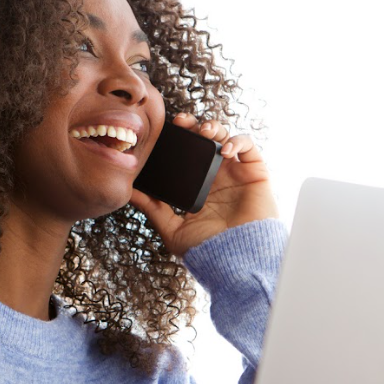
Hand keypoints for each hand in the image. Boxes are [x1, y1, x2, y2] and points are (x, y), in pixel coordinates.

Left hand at [129, 113, 279, 256]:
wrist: (236, 261)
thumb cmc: (208, 250)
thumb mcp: (171, 228)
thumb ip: (152, 208)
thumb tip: (127, 191)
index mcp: (198, 186)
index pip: (186, 155)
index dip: (178, 139)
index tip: (164, 131)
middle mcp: (217, 176)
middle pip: (205, 140)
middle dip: (193, 126)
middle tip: (182, 122)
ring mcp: (236, 173)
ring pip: (225, 137)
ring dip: (214, 127)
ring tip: (204, 131)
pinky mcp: (255, 172)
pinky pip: (248, 146)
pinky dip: (237, 140)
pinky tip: (225, 149)